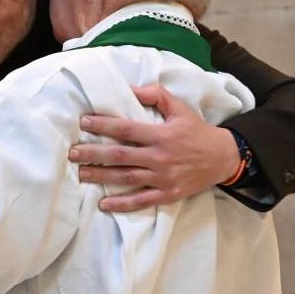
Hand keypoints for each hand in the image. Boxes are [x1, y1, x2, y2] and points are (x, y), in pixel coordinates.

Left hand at [69, 84, 240, 211]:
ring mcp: (162, 178)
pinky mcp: (167, 194)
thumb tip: (131, 89)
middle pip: (120, 155)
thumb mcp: (180, 108)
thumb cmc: (197, 131)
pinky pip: (141, 201)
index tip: (83, 123)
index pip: (126, 129)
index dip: (103, 125)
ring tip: (81, 173)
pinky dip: (122, 204)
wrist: (223, 158)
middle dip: (93, 154)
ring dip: (101, 177)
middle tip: (72, 153)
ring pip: (126, 178)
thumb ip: (156, 95)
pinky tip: (104, 204)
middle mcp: (159, 157)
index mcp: (161, 135)